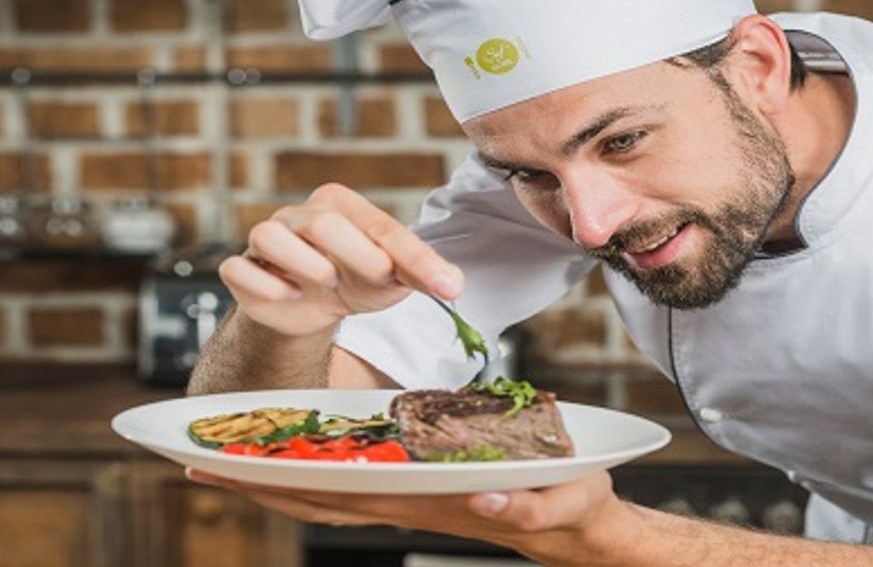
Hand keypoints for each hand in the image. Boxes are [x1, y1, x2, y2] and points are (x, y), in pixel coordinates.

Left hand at [185, 468, 627, 562]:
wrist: (575, 524)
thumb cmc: (569, 505)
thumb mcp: (561, 500)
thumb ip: (529, 503)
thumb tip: (484, 497)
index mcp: (428, 499)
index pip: (339, 492)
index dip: (281, 480)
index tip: (226, 466)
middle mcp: (406, 500)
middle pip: (315, 495)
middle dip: (254, 480)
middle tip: (190, 459)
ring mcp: (408, 497)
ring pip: (326, 491)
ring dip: (273, 478)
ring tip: (224, 457)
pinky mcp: (418, 488)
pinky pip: (351, 482)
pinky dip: (311, 472)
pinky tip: (296, 454)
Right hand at [218, 183, 464, 335]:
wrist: (310, 309)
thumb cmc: (354, 280)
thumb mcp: (393, 277)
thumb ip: (422, 274)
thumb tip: (455, 284)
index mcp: (341, 205)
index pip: (381, 226)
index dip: (414, 258)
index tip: (444, 285)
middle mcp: (301, 215)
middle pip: (323, 223)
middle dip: (357, 254)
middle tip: (377, 276)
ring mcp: (267, 238)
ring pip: (269, 236)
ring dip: (305, 265)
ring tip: (326, 282)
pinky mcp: (242, 268)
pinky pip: (239, 269)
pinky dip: (265, 286)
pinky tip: (288, 295)